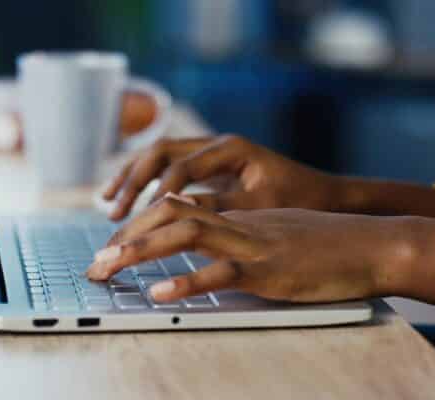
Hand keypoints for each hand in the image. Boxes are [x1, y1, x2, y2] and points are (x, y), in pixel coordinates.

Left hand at [87, 196, 415, 302]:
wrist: (373, 244)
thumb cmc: (331, 244)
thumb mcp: (280, 234)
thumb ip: (245, 238)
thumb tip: (213, 253)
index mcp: (239, 215)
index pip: (177, 208)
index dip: (140, 224)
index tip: (113, 246)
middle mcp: (239, 223)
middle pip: (169, 214)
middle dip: (126, 236)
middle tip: (95, 262)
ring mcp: (253, 244)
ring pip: (185, 235)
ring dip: (141, 251)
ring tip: (108, 268)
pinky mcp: (269, 270)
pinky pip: (221, 273)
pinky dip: (187, 284)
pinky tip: (159, 295)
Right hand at [102, 135, 343, 219]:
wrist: (325, 195)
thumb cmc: (299, 199)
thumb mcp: (259, 206)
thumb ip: (218, 206)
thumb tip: (173, 211)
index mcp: (230, 148)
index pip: (180, 167)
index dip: (155, 193)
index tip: (135, 220)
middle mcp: (217, 144)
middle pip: (160, 152)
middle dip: (132, 181)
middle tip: (113, 211)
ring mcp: (211, 154)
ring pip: (159, 157)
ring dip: (132, 179)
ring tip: (108, 204)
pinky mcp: (210, 169)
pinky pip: (168, 170)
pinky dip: (146, 184)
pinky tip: (130, 203)